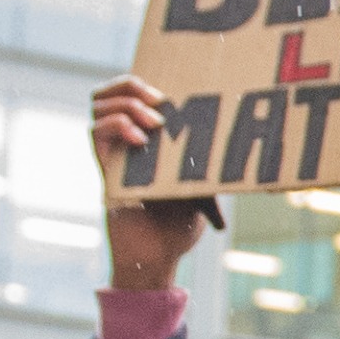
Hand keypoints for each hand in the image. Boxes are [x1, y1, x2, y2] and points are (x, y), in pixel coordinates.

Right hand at [90, 74, 216, 290]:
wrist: (159, 256)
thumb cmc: (179, 228)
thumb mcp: (202, 187)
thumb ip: (208, 166)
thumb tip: (244, 153)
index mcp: (143, 139)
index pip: (130, 93)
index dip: (141, 82)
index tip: (170, 91)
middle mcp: (121, 142)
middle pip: (108, 91)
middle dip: (130, 84)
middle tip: (160, 100)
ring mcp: (110, 153)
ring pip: (98, 104)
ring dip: (127, 103)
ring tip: (155, 123)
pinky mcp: (103, 168)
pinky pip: (96, 130)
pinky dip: (118, 125)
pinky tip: (142, 140)